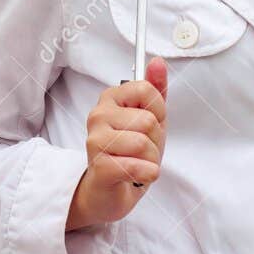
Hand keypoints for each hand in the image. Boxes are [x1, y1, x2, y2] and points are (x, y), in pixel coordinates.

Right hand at [65, 58, 167, 230]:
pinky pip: (137, 165)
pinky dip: (147, 174)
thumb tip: (157, 62)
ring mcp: (95, 140)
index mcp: (110, 98)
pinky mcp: (100, 167)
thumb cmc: (129, 153)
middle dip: (156, 141)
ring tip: (137, 163)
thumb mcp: (148, 118)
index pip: (146, 90)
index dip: (158, 111)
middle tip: (142, 151)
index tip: (149, 125)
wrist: (109, 192)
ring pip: (144, 144)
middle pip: (148, 121)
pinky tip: (138, 176)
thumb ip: (154, 90)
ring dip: (151, 160)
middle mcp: (98, 115)